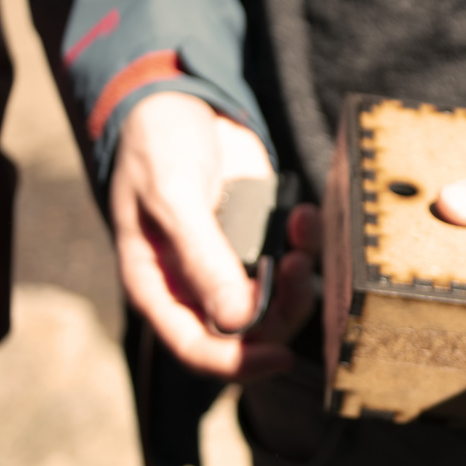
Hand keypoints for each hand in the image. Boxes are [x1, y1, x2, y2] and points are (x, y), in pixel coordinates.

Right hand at [110, 92, 318, 380]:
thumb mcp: (173, 197)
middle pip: (252, 332)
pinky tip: (303, 214)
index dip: (238, 363)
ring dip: (300, 275)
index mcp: (160, 287)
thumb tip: (234, 320)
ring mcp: (234, 266)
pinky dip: (307, 242)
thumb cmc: (158, 147)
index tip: (280, 355)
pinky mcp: (264, 241)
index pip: (198, 349)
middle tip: (296, 265)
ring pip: (281, 302)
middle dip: (282, 308)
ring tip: (302, 231)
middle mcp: (199, 287)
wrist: (181, 102)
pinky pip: (296, 261)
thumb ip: (203, 258)